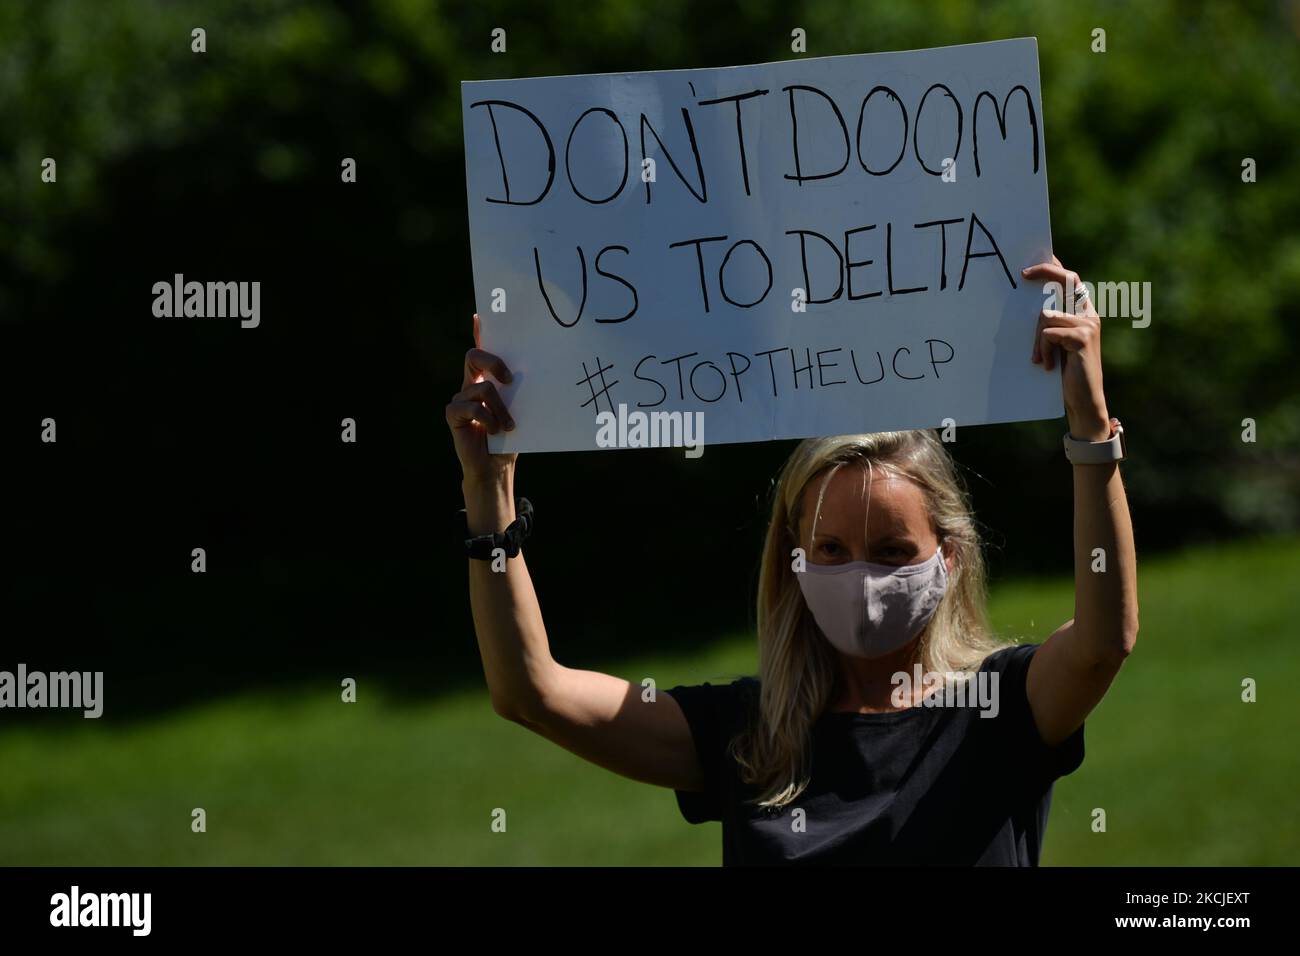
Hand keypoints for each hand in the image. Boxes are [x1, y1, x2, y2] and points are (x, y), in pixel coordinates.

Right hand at [446, 313, 517, 484]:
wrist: (496, 467)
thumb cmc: (509, 439)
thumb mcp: (519, 411)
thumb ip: (518, 393)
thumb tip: (526, 375)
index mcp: (487, 381)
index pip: (482, 352)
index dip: (479, 333)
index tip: (481, 315)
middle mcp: (471, 385)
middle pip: (473, 357)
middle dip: (493, 362)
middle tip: (511, 380)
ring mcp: (461, 399)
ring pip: (481, 388)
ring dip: (500, 408)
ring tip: (508, 425)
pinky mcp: (453, 415)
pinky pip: (470, 407)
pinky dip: (487, 418)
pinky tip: (493, 431)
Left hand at [1023, 257, 1110, 440]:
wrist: (1083, 401)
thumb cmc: (1065, 373)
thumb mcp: (1055, 345)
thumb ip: (1049, 325)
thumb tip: (1028, 306)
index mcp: (1082, 314)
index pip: (1070, 281)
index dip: (1054, 267)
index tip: (1037, 259)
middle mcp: (1089, 314)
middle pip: (1067, 279)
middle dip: (1045, 271)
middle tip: (1023, 274)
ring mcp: (1088, 325)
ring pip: (1047, 314)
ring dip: (1037, 339)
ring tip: (1040, 359)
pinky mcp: (1083, 338)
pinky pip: (1049, 333)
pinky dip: (1043, 349)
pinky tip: (1048, 365)